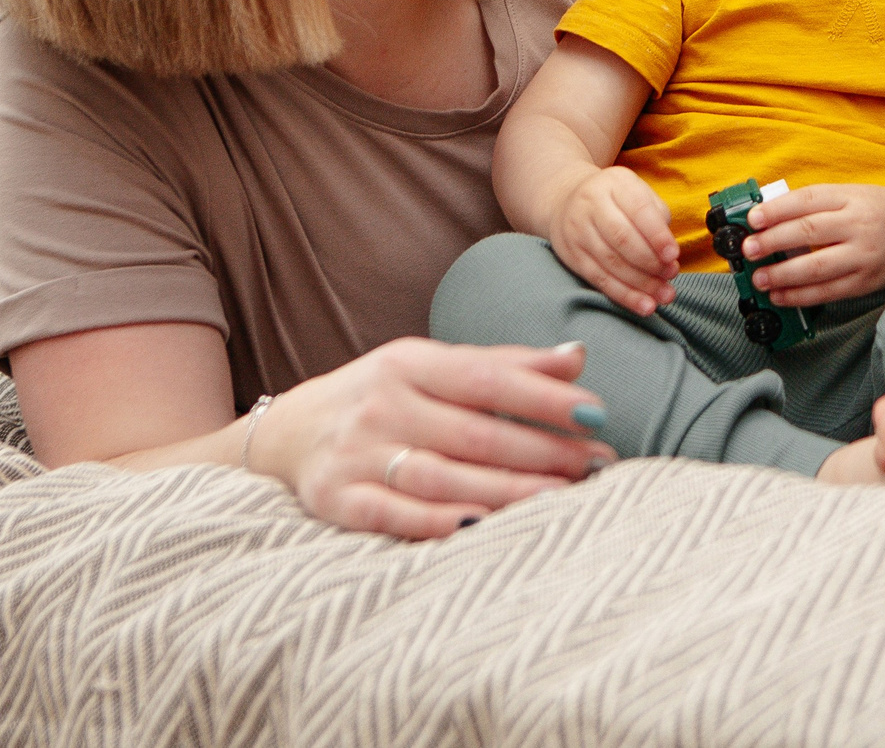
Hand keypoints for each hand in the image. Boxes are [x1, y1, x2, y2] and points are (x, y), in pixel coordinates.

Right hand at [247, 337, 616, 539]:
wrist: (286, 433)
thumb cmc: (384, 397)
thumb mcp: (434, 367)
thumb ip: (506, 365)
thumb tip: (578, 356)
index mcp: (410, 363)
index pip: (488, 379)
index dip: (545, 397)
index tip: (597, 413)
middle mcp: (382, 404)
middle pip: (474, 433)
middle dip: (542, 451)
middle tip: (597, 465)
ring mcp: (356, 454)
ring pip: (442, 476)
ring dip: (506, 491)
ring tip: (562, 498)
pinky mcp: (336, 500)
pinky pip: (392, 515)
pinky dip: (437, 522)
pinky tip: (484, 526)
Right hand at [547, 163, 678, 315]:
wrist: (566, 199)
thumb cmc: (616, 200)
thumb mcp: (638, 193)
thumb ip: (657, 216)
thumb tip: (669, 254)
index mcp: (615, 183)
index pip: (638, 209)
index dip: (657, 235)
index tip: (674, 255)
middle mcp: (591, 204)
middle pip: (622, 238)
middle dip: (650, 262)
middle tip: (670, 275)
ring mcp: (577, 230)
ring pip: (611, 262)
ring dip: (641, 283)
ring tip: (664, 295)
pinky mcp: (571, 254)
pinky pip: (599, 279)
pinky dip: (624, 295)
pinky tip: (644, 305)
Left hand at [740, 185, 884, 305]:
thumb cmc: (884, 212)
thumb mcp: (856, 195)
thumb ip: (820, 203)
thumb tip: (771, 215)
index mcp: (854, 198)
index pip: (808, 200)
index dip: (776, 210)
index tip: (752, 219)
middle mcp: (860, 225)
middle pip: (808, 232)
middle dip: (772, 241)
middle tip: (748, 249)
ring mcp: (864, 256)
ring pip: (816, 267)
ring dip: (782, 274)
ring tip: (758, 277)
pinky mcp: (866, 282)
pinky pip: (828, 292)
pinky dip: (800, 296)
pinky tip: (780, 295)